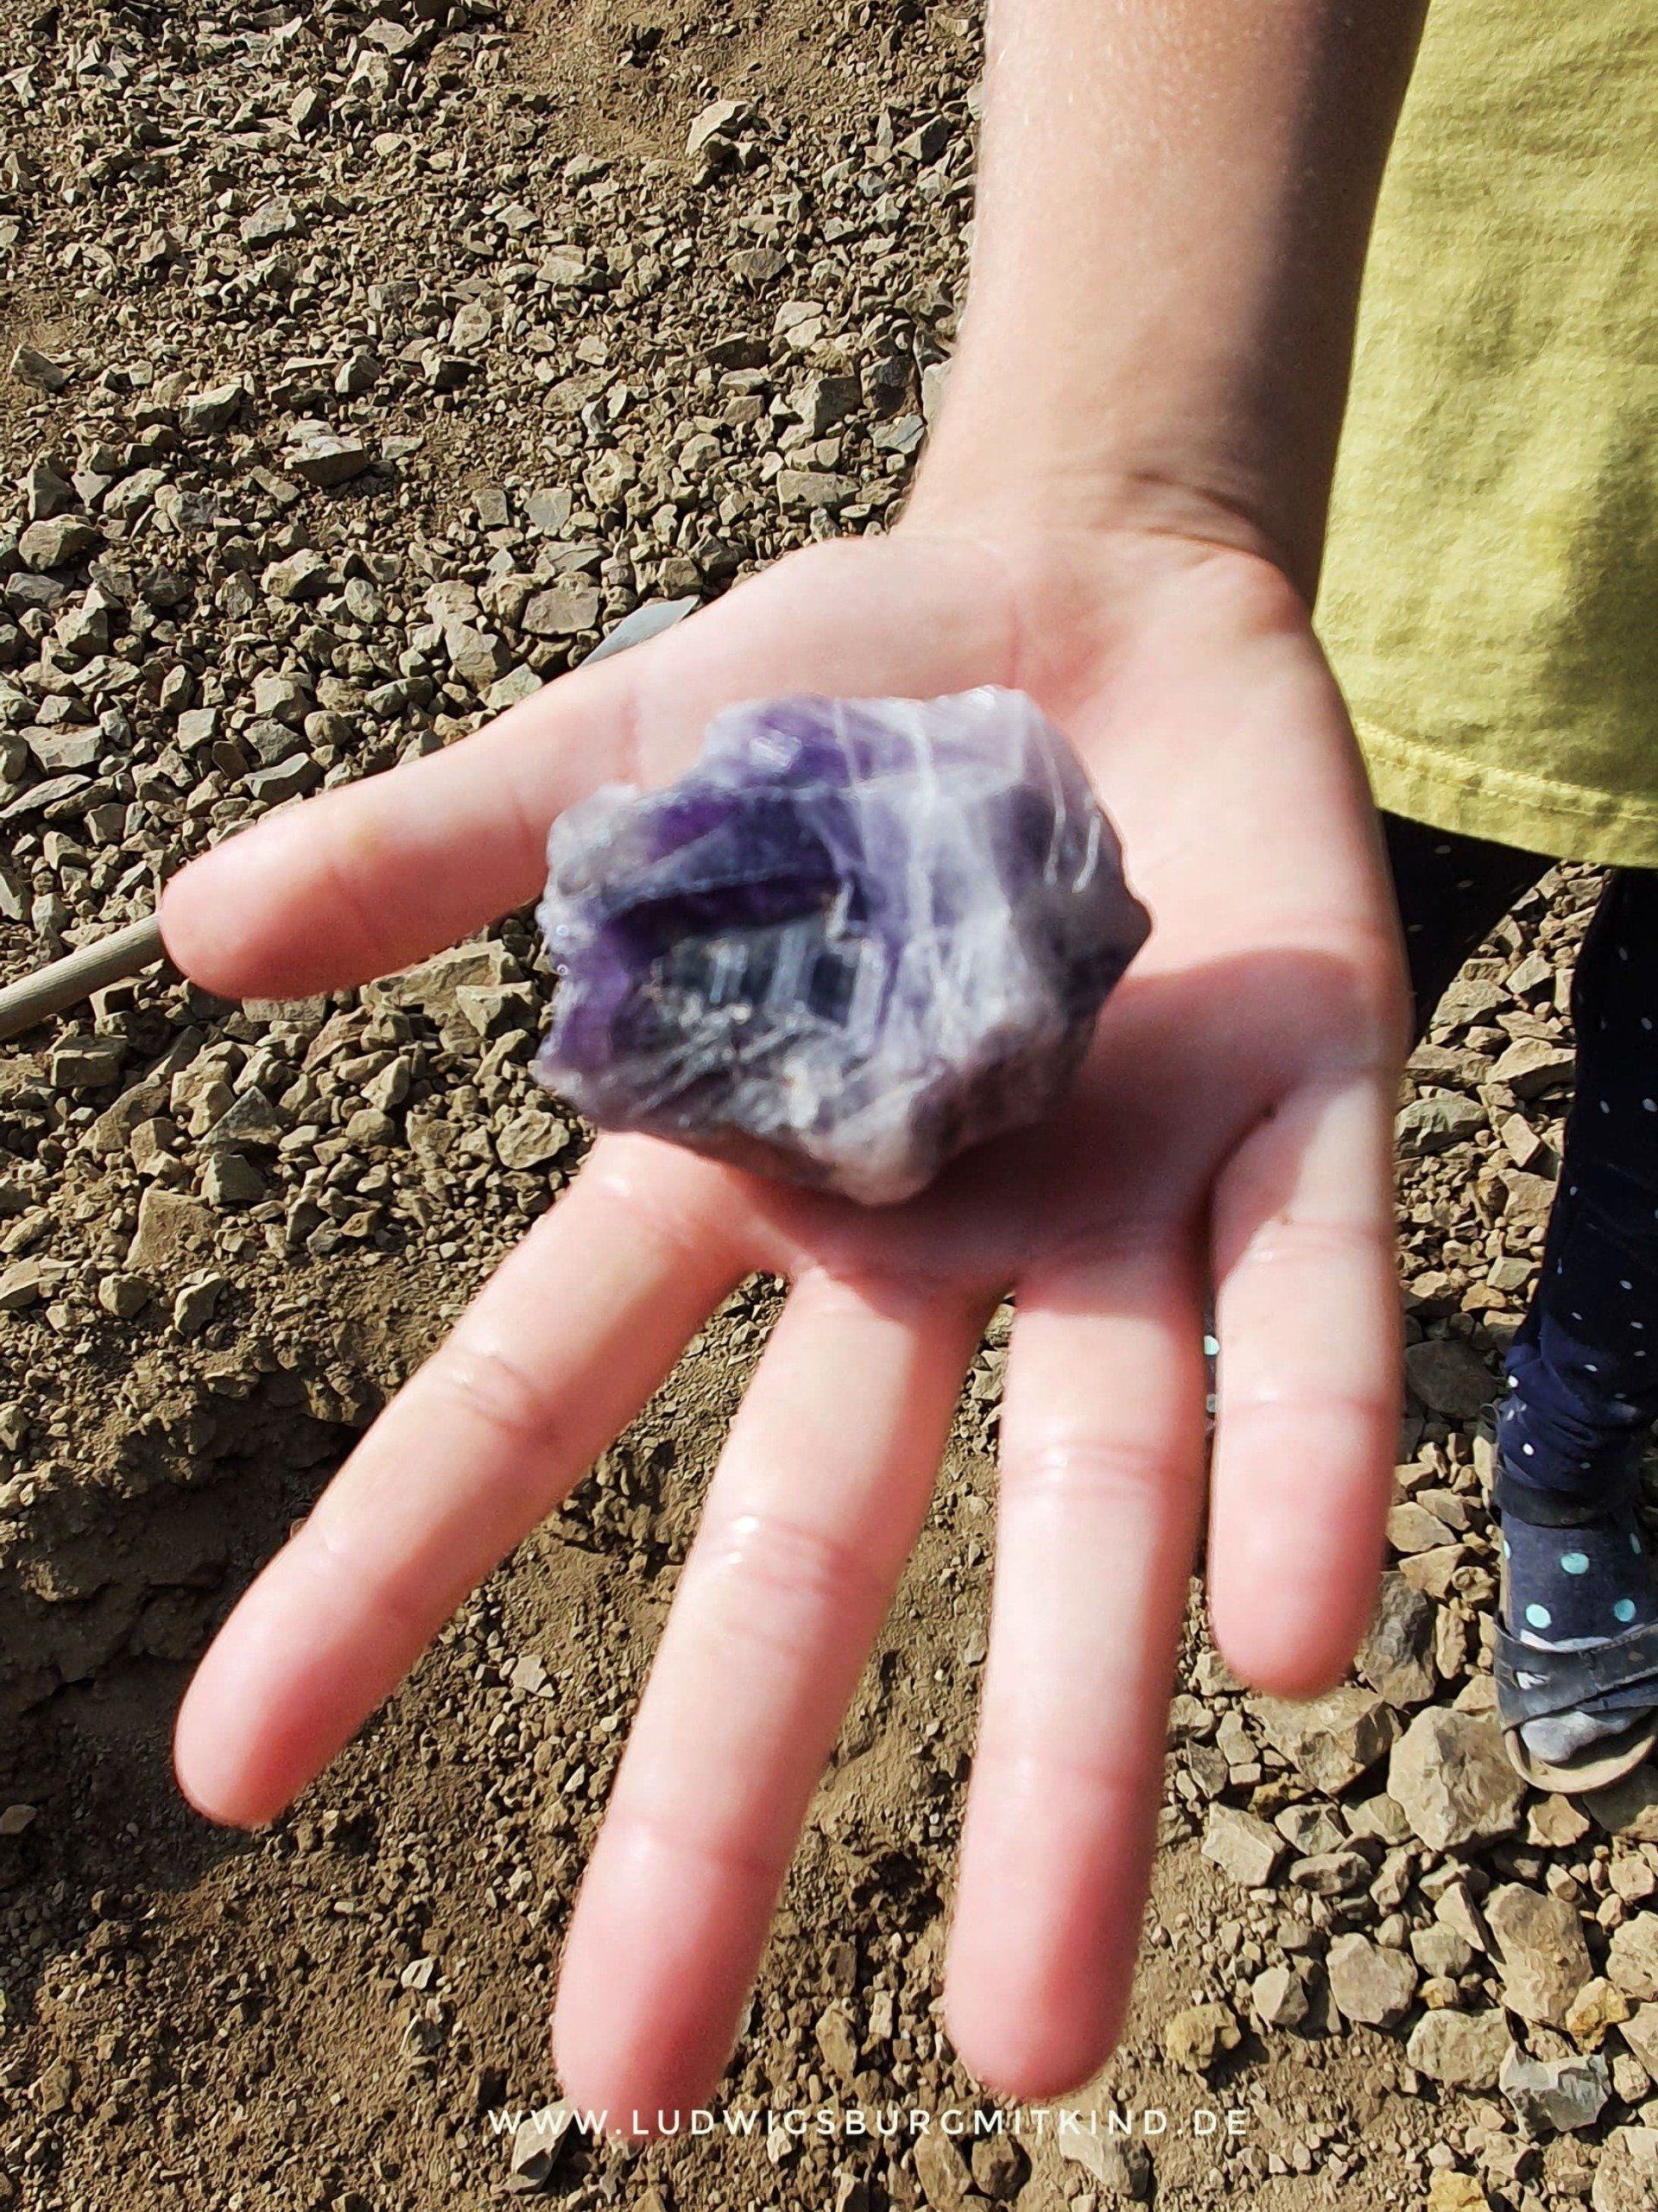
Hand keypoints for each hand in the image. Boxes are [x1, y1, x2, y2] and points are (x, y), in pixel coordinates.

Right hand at [159, 520, 1408, 2121]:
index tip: (228, 1771)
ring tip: (1037, 2029)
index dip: (383, 1572)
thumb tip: (185, 934)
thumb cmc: (842, 689)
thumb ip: (440, 850)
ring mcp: (1117, 1207)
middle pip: (814, 1539)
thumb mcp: (624, 746)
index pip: (533, 1401)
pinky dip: (1312, 1459)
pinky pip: (1313, 1318)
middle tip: (627, 2080)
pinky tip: (1296, 1642)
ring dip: (1079, 1755)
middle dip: (728, 1795)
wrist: (1092, 590)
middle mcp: (917, 1246)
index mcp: (734, 1173)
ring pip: (1094, 1502)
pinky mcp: (1307, 1124)